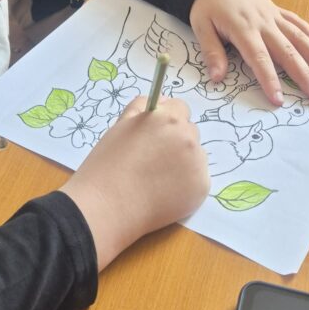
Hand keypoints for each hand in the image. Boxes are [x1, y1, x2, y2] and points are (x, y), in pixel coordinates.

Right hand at [61, 96, 208, 269]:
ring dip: (183, 161)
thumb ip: (142, 107)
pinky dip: (185, 184)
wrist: (107, 207)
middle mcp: (188, 137)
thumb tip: (162, 102)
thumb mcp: (120, 125)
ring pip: (195, 156)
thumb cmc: (107, 164)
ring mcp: (198, 163)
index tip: (155, 135)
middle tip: (153, 159)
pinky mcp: (201, 187)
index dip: (167, 120)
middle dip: (176, 140)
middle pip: (190, 132)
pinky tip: (164, 192)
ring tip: (157, 179)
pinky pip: (197, 178)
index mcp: (168, 118)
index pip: (180, 108)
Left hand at [189, 0, 308, 105]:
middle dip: (303, 74)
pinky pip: (298, 23)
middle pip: (287, 51)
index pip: (259, 58)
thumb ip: (212, 52)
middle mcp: (263, 23)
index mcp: (243, 29)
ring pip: (299, 37)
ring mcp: (273, 16)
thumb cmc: (207, 4)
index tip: (279, 99)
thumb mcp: (201, 26)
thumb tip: (217, 78)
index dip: (270, 80)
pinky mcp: (278, 11)